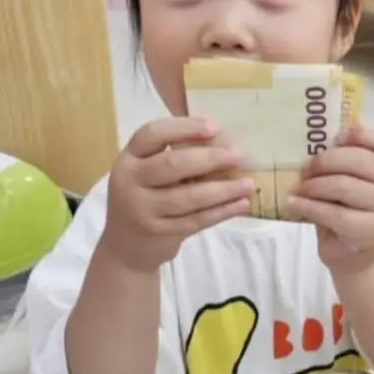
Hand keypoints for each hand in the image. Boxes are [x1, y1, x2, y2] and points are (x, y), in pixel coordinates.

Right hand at [101, 117, 253, 272]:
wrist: (125, 247)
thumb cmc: (145, 198)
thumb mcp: (147, 173)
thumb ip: (174, 157)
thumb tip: (223, 142)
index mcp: (129, 158)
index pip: (152, 134)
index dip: (184, 127)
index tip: (214, 127)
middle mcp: (130, 182)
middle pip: (172, 165)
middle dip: (209, 159)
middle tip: (238, 155)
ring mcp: (143, 210)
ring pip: (188, 197)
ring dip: (222, 189)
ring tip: (248, 183)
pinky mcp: (160, 233)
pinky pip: (196, 220)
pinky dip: (221, 212)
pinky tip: (240, 204)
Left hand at [286, 125, 373, 273]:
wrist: (355, 253)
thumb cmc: (348, 209)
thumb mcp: (347, 179)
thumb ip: (341, 159)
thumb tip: (313, 142)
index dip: (363, 134)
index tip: (337, 137)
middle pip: (359, 160)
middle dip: (325, 161)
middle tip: (304, 170)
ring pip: (344, 186)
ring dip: (314, 186)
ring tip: (298, 189)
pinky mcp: (370, 230)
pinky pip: (335, 213)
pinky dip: (309, 207)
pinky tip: (293, 204)